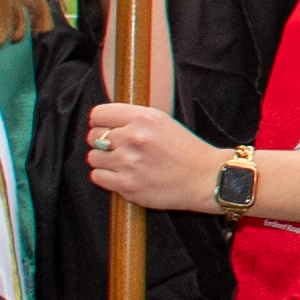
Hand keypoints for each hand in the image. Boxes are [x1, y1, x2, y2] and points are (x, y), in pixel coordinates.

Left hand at [83, 100, 228, 212]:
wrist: (205, 179)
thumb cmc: (186, 150)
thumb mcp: (163, 122)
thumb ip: (134, 119)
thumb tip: (103, 123)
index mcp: (143, 118)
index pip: (98, 115)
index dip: (101, 122)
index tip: (107, 128)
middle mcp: (133, 137)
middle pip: (93, 136)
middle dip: (103, 142)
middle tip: (119, 148)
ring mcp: (128, 162)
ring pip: (93, 157)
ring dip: (104, 160)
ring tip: (122, 163)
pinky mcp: (127, 185)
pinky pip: (97, 176)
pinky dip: (106, 176)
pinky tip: (122, 175)